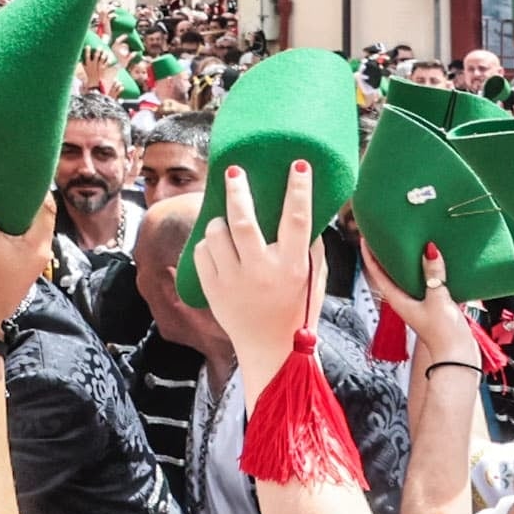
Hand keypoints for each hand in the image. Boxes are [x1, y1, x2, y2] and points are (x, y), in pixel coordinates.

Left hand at [199, 162, 324, 379]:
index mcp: (292, 266)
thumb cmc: (295, 308)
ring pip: (216, 233)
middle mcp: (262, 271)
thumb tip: (308, 211)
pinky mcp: (211, 288)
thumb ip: (311, 248)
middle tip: (234, 171)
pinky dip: (208, 243)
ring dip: (219, 221)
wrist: (269, 348)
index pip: (297, 220)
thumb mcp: (312, 280)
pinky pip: (201, 251)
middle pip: (243, 221)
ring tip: (227, 223)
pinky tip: (219, 248)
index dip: (299, 189)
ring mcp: (233, 280)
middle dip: (237, 191)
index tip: (298, 164)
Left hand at [359, 234, 471, 362]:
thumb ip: (433, 275)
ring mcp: (420, 304)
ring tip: (415, 243)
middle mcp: (405, 301)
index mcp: (398, 299)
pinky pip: (429, 284)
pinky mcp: (435, 306)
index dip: (370, 255)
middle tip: (390, 235)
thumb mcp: (438, 299)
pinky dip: (431, 272)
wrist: (458, 358)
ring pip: (411, 278)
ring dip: (412, 262)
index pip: (377, 273)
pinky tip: (440, 262)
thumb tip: (428, 249)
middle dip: (390, 255)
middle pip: (393, 273)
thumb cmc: (443, 334)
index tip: (365, 237)